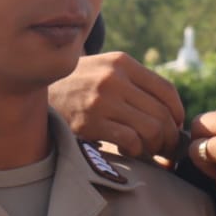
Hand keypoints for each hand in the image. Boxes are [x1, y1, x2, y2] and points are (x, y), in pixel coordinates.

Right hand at [49, 52, 184, 158]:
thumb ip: (134, 83)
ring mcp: (102, 100)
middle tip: (166, 151)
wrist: (36, 91)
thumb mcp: (104, 70)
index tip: (176, 128)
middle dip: (170, 138)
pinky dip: (137, 151)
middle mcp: (114, 78)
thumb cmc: (78, 86)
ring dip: (156, 147)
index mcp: (122, 62)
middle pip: (163, 114)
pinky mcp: (90, 122)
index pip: (167, 91)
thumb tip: (172, 116)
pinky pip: (130, 141)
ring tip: (150, 152)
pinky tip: (130, 152)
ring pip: (152, 129)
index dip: (178, 115)